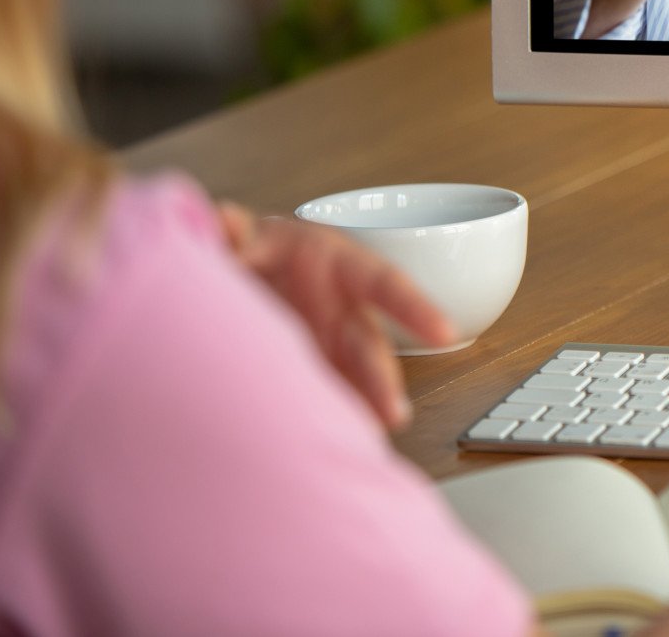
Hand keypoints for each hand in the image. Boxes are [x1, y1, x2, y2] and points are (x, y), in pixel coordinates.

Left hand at [217, 202, 452, 429]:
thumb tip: (225, 224)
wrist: (224, 273)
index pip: (384, 283)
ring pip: (352, 379)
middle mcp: (339, 307)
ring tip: (367, 443)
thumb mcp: (240, 231)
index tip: (444, 334)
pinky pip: (326, 394)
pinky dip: (332, 420)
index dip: (415, 307)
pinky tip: (334, 444)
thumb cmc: (245, 243)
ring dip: (361, 409)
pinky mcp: (306, 367)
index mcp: (336, 263)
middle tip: (393, 415)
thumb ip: (232, 233)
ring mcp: (323, 342)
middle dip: (382, 381)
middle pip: (370, 346)